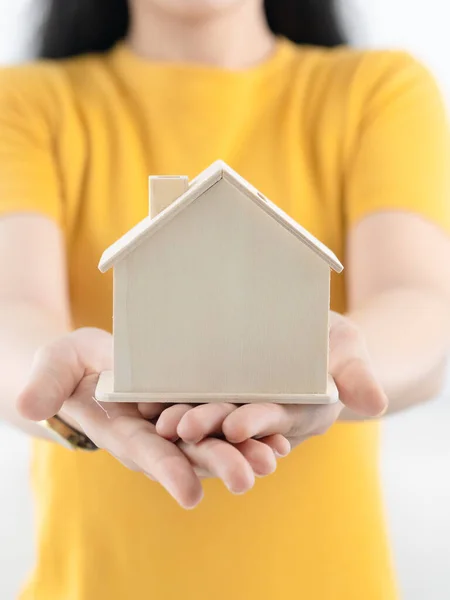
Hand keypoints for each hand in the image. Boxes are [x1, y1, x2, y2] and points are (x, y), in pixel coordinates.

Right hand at [16, 328, 288, 507]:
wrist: (98, 361)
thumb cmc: (75, 363)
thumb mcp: (58, 363)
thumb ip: (47, 383)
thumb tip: (26, 404)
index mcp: (125, 430)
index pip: (146, 453)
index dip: (167, 470)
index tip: (190, 492)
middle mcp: (157, 433)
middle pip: (189, 452)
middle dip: (217, 463)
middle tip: (249, 476)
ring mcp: (181, 419)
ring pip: (215, 439)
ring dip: (244, 450)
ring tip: (274, 457)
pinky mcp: (199, 402)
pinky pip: (226, 418)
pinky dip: (251, 428)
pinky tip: (279, 434)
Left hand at [154, 312, 387, 449]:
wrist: (309, 331)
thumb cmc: (331, 341)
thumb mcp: (348, 348)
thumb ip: (358, 374)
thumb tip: (376, 403)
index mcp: (301, 411)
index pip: (281, 419)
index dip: (260, 423)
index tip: (238, 426)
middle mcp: (267, 414)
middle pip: (239, 423)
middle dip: (212, 427)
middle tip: (184, 428)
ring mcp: (240, 404)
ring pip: (212, 416)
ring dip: (188, 420)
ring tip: (162, 422)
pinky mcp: (218, 390)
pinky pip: (196, 396)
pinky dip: (176, 400)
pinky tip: (149, 403)